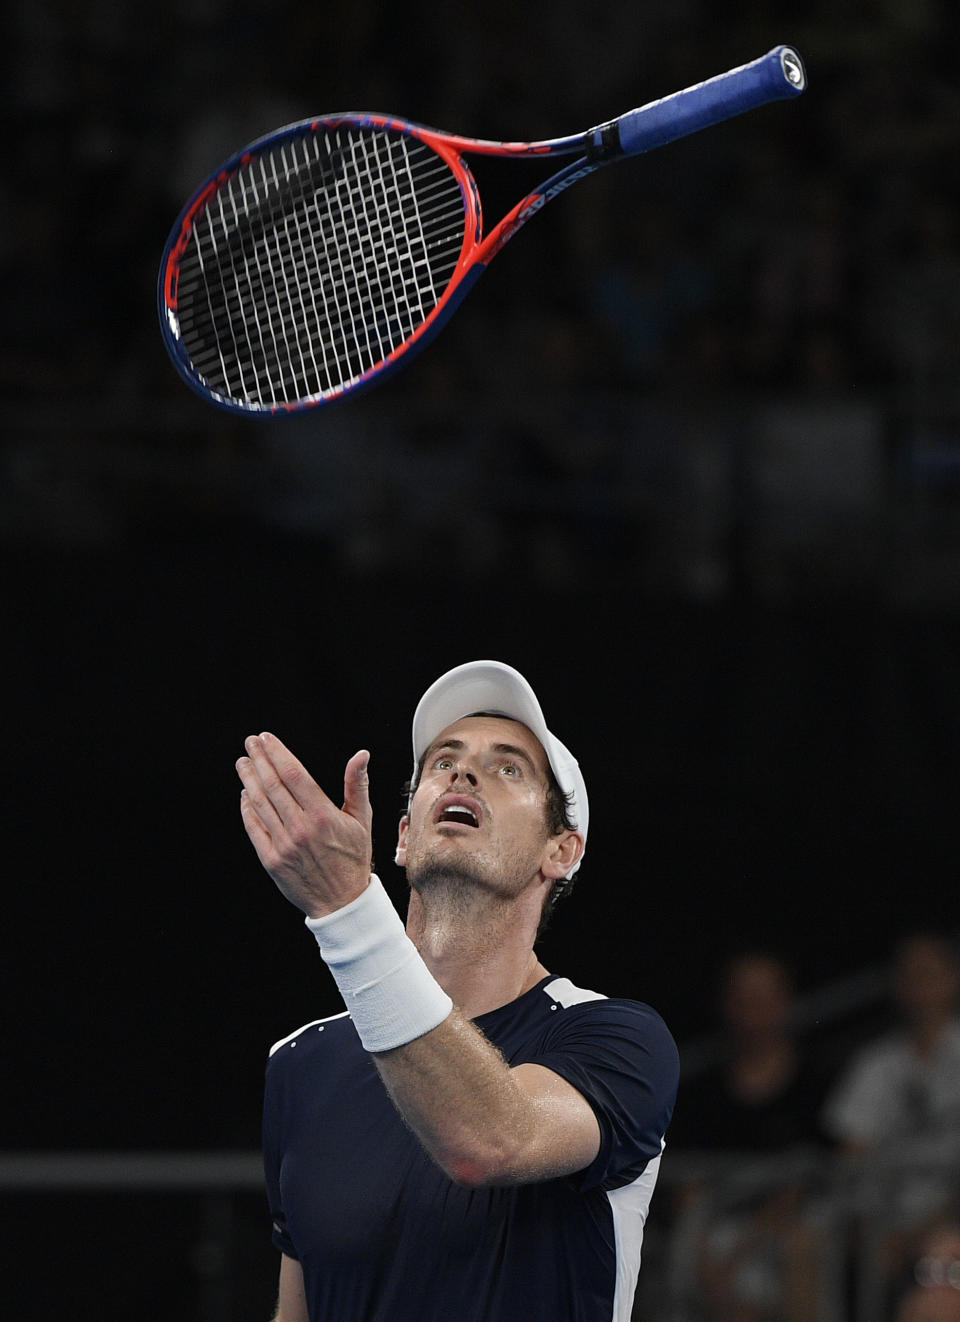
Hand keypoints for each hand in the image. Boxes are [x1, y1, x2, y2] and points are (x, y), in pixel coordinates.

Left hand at [236, 732, 372, 917]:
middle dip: (259, 760)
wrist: (342, 902)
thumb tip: (361, 755)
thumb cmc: (353, 858)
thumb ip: (357, 785)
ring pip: (260, 804)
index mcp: (323, 815)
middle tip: (251, 743)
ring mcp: (283, 845)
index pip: (294, 775)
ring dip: (249, 780)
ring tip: (243, 763)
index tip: (267, 739)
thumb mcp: (362, 820)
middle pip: (273, 785)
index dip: (278, 753)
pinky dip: (247, 809)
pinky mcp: (271, 860)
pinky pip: (254, 828)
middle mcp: (301, 828)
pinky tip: (245, 795)